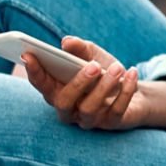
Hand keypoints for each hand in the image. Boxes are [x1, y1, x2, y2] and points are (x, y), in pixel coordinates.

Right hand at [21, 37, 147, 129]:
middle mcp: (69, 109)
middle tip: (94, 66)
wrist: (136, 92)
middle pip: (63, 101)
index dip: (34, 71)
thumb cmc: (107, 73)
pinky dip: (126, 91)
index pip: (41, 84)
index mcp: (58, 91)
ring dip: (104, 86)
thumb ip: (80, 49)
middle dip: (78, 82)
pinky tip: (132, 73)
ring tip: (118, 68)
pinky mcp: (111, 123)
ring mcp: (89, 119)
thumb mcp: (95, 56)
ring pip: (89, 108)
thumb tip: (67, 41)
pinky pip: (116, 110)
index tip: (28, 54)